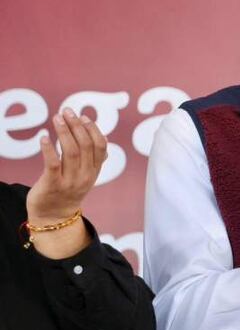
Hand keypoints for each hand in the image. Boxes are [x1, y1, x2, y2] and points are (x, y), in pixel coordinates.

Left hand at [26, 109, 106, 224]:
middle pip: (86, 146)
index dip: (93, 130)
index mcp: (94, 172)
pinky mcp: (53, 185)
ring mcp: (70, 181)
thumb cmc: (67, 192)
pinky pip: (53, 164)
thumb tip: (105, 144)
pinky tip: (44, 137)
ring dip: (64, 132)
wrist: (55, 217)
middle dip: (77, 126)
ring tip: (57, 118)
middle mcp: (85, 176)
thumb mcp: (84, 177)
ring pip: (72, 152)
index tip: (83, 117)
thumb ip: (93, 161)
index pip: (100, 147)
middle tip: (67, 111)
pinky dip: (49, 149)